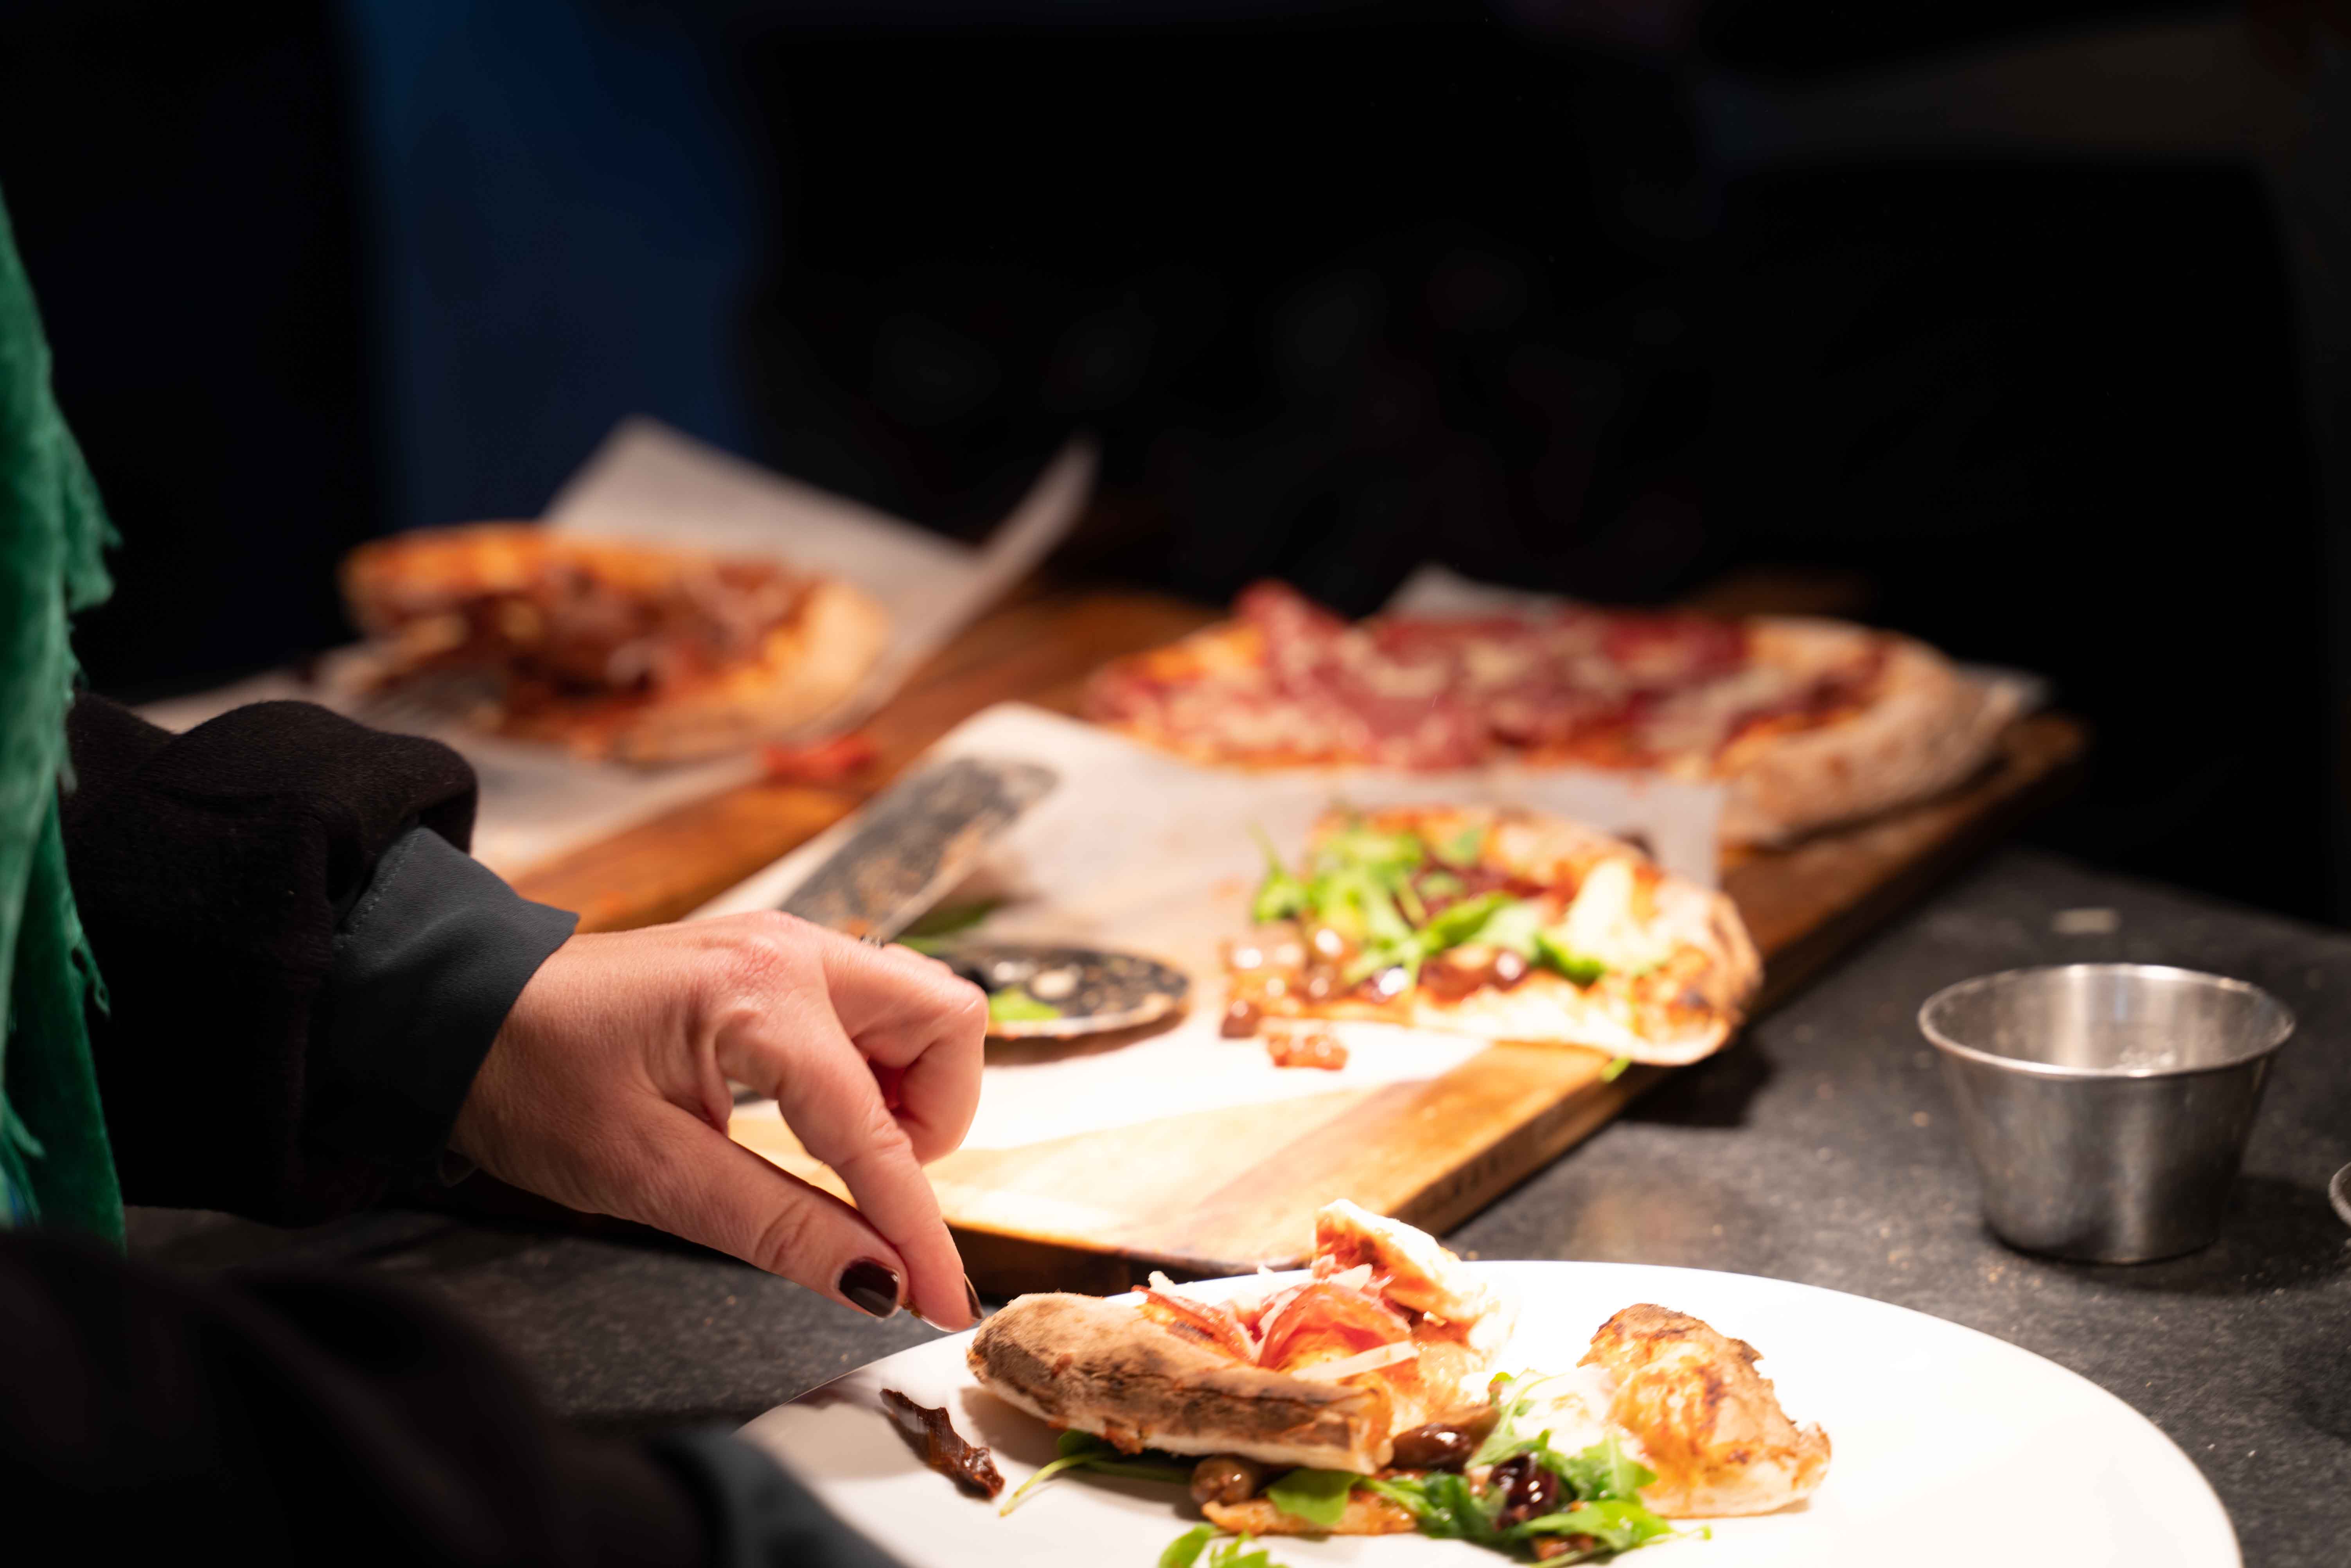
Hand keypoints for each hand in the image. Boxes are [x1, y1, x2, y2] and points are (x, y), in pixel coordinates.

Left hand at [451, 912, 986, 1328]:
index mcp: (758, 998)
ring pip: (920, 1008)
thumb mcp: (646, 1173)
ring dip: (910, 1087)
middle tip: (870, 1183)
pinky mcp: (777, 960)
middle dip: (935, 1117)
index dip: (915, 1229)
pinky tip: (814, 1114)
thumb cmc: (531, 1078)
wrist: (461, 1009)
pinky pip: (874, 1006)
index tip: (942, 1300)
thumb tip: (876, 1282)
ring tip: (838, 1150)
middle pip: (946, 1022)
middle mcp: (793, 953)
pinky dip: (874, 1066)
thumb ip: (776, 1225)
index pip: (874, 1133)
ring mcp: (789, 947)